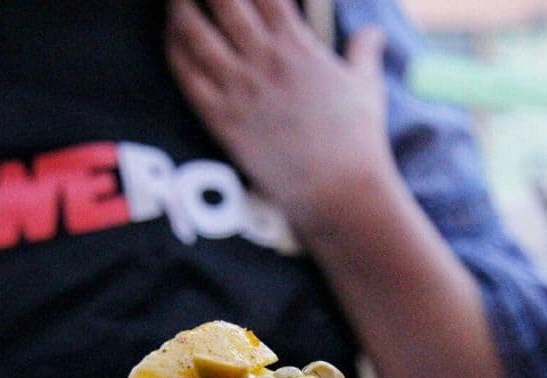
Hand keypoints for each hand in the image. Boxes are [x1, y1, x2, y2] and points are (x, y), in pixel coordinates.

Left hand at [166, 0, 394, 231]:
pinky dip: (175, 51)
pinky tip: (172, 40)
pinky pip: (187, 76)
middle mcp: (264, 60)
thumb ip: (364, 51)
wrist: (338, 189)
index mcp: (297, 44)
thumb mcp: (366, 87)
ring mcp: (240, 89)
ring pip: (195, 31)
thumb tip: (374, 31)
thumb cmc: (356, 141)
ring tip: (174, 1)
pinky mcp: (223, 121)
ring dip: (180, 8)